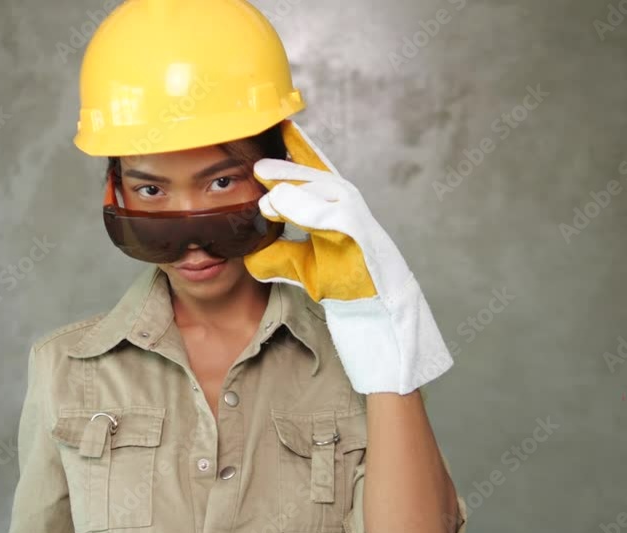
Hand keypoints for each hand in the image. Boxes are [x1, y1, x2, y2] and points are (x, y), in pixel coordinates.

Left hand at [244, 120, 452, 393]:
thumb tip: (247, 252)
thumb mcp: (305, 267)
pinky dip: (306, 209)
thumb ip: (279, 254)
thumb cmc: (347, 284)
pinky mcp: (362, 234)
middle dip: (286, 160)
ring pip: (321, 189)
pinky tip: (280, 206)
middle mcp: (346, 203)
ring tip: (264, 185)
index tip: (267, 126)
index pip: (307, 169)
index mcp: (332, 205)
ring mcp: (356, 216)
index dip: (289, 147)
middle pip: (313, 172)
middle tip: (256, 156)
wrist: (379, 313)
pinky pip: (331, 216)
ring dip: (291, 185)